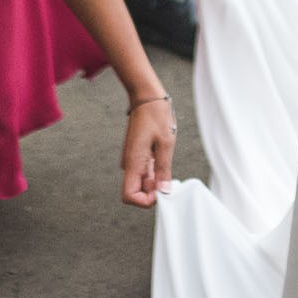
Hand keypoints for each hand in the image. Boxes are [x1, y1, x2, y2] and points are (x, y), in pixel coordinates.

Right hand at [122, 92, 175, 206]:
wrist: (146, 97)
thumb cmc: (156, 117)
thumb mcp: (166, 144)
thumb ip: (163, 169)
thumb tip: (163, 192)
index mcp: (133, 163)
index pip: (129, 196)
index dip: (144, 200)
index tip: (161, 191)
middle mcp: (129, 164)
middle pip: (136, 192)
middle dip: (152, 191)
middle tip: (168, 176)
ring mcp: (132, 159)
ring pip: (141, 182)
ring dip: (154, 180)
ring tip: (165, 160)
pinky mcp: (136, 154)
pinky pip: (143, 171)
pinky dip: (153, 171)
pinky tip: (162, 156)